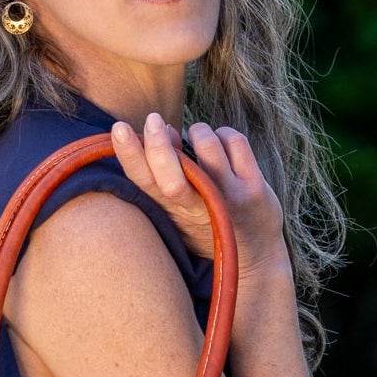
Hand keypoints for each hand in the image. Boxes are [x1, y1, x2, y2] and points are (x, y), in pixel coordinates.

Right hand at [110, 111, 289, 279]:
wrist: (256, 257)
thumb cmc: (208, 225)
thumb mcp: (180, 209)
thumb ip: (167, 174)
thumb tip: (161, 130)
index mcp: (173, 213)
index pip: (144, 184)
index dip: (130, 156)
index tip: (120, 129)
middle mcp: (199, 208)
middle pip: (172, 176)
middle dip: (158, 144)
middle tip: (153, 119)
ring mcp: (229, 197)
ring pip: (208, 145)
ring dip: (199, 131)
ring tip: (199, 138)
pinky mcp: (255, 188)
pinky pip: (235, 142)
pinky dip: (225, 134)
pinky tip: (223, 145)